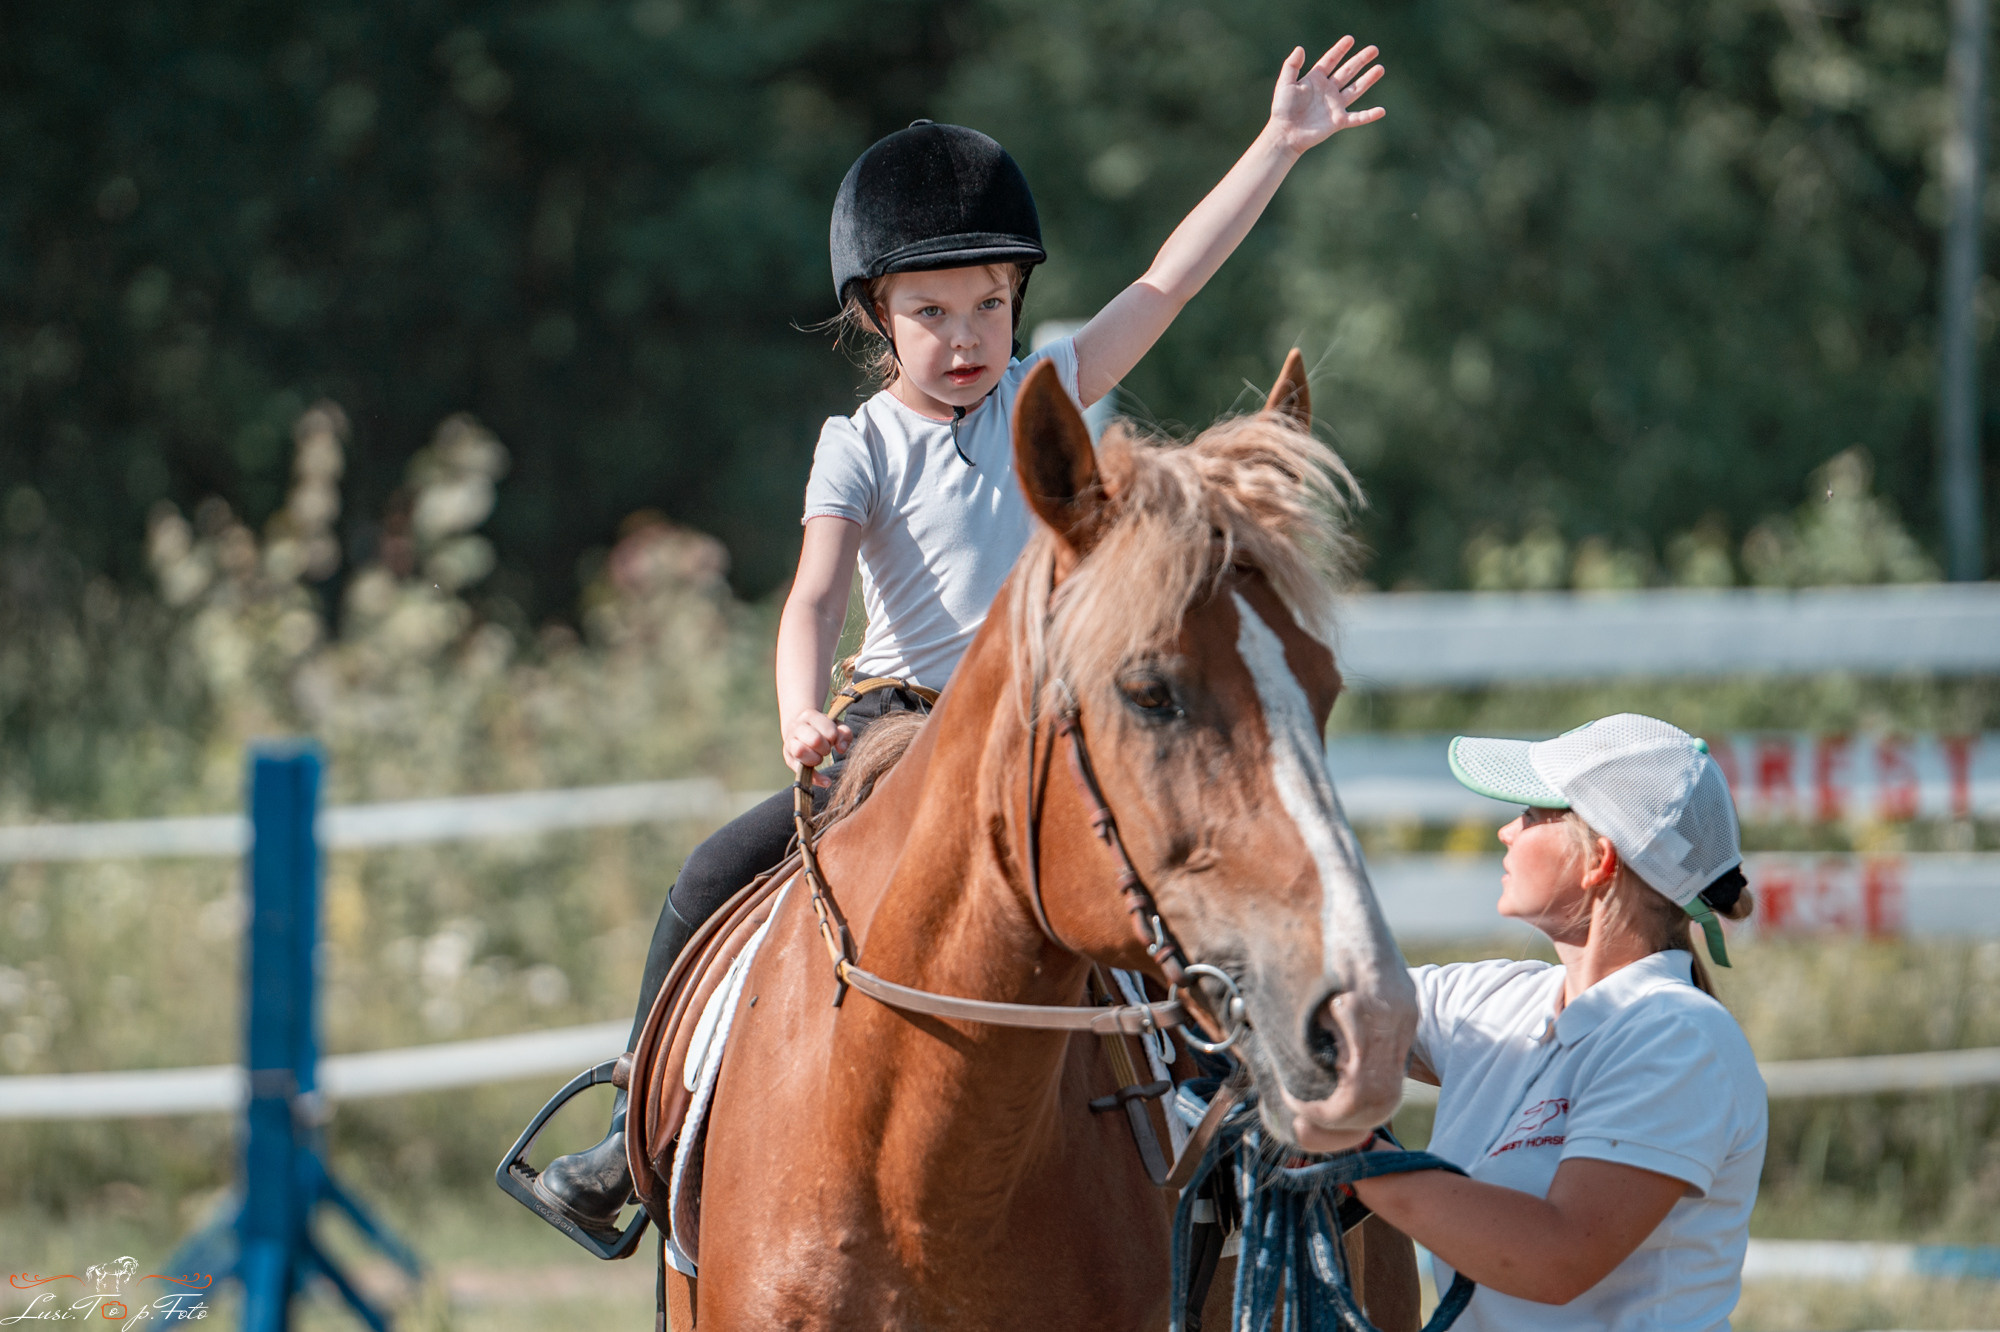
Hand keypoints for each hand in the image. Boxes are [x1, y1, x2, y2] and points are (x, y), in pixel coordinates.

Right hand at [784, 708, 852, 785]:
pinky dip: (815, 778)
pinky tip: (826, 782)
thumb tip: (841, 748)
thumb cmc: (823, 728)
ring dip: (815, 758)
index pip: (828, 730)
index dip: (834, 737)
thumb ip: (844, 733)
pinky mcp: (789, 758)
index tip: (833, 738)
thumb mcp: (837, 726)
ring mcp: (790, 742)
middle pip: (814, 740)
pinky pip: (799, 770)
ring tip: (819, 757)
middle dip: (825, 748)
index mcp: (809, 715)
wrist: (801, 730)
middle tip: (826, 748)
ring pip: (800, 751)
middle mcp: (796, 727)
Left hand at [1268, 38, 1385, 154]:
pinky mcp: (1338, 121)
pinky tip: (1381, 111)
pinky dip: (1369, 115)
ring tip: (1380, 68)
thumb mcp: (1285, 84)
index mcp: (1315, 79)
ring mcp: (1335, 105)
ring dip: (1368, 79)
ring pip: (1355, 89)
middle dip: (1360, 60)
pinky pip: (1357, 118)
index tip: (1350, 39)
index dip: (1340, 50)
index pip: (1331, 60)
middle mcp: (1328, 90)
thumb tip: (1300, 48)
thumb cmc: (1283, 109)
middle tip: (1374, 49)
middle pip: (1347, 71)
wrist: (1285, 134)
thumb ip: (1292, 66)